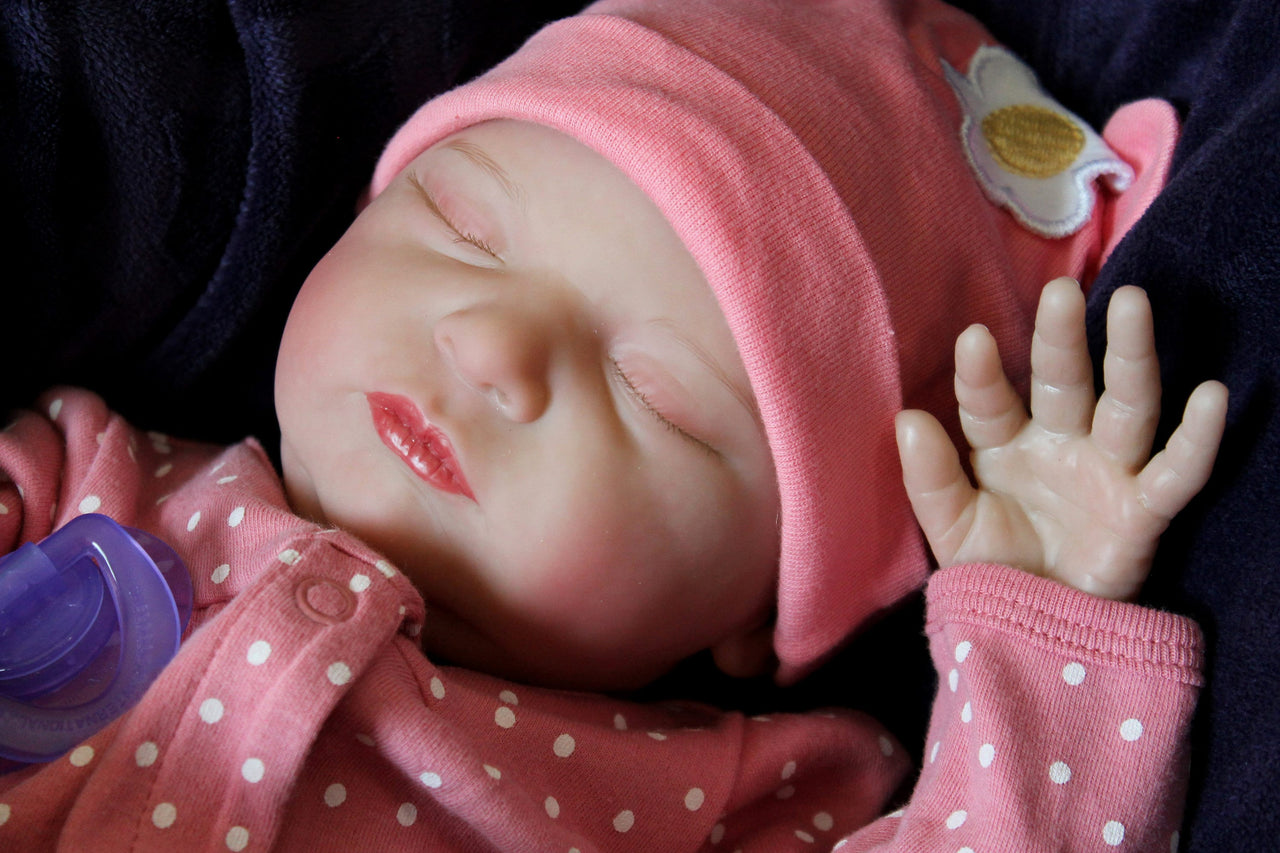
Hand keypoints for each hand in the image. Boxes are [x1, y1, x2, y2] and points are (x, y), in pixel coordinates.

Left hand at [895, 277, 1227, 599]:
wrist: (1033, 630)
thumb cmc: (993, 568)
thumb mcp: (951, 528)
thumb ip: (929, 479)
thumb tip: (909, 419)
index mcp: (1004, 444)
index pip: (989, 402)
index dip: (981, 374)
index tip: (972, 338)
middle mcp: (1059, 444)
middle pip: (1062, 382)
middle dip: (1061, 339)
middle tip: (1062, 291)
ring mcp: (1105, 471)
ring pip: (1125, 405)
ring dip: (1130, 358)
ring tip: (1132, 306)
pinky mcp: (1142, 510)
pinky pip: (1174, 473)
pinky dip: (1196, 440)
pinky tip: (1212, 397)